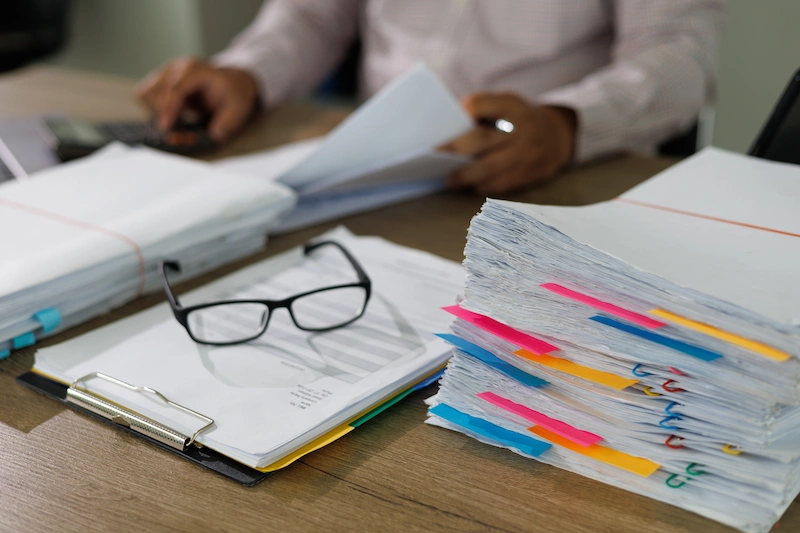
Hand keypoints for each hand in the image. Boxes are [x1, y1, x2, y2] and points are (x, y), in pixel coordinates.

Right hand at [136, 58, 258, 141]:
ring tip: (179, 118)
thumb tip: (214, 135)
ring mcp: (167, 71)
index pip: (175, 89)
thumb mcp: (239, 109)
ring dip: (157, 110)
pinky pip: (146, 94)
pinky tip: (173, 113)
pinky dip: (154, 107)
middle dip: (163, 113)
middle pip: (156, 91)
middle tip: (177, 129)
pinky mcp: (160, 79)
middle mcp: (178, 67)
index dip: (169, 108)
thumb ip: (227, 123)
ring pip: (146, 92)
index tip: (166, 127)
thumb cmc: (235, 94)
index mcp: (196, 71)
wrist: (232, 81)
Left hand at [441, 93, 576, 194]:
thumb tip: (447, 126)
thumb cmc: (518, 119)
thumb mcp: (506, 103)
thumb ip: (482, 108)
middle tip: (434, 158)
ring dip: (465, 176)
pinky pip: (501, 184)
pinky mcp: (529, 174)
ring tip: (449, 180)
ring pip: (490, 168)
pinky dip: (482, 185)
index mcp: (512, 105)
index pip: (480, 105)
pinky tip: (470, 185)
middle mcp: (522, 128)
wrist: (558, 136)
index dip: (464, 113)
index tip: (445, 121)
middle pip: (481, 139)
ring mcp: (527, 153)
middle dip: (455, 150)